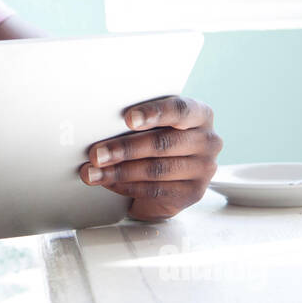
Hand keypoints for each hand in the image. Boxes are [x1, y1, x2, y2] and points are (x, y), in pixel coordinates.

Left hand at [77, 95, 222, 221]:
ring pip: (156, 169)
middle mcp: (208, 140)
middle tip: (96, 153)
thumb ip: (139, 120)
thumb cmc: (157, 138)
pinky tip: (108, 182)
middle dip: (124, 148)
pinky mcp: (193, 193)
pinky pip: (155, 190)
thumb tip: (102, 123)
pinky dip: (126, 186)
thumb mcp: (154, 124)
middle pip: (162, 143)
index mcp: (200, 114)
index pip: (179, 110)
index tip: (128, 119)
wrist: (170, 175)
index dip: (153, 113)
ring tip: (93, 172)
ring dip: (119, 171)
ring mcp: (203, 169)